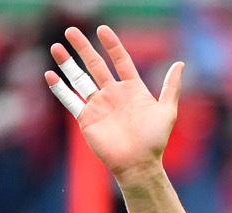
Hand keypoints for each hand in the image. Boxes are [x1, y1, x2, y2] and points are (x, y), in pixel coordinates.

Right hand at [44, 25, 183, 179]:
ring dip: (67, 63)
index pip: (120, 61)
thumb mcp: (167, 111)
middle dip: (84, 48)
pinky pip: (70, 100)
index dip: (112, 45)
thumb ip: (171, 87)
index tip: (102, 29)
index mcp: (133, 90)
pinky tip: (50, 74)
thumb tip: (180, 63)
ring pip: (79, 79)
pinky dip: (59, 88)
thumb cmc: (155, 140)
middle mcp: (114, 94)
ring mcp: (98, 105)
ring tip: (56, 47)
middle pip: (95, 65)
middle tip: (71, 30)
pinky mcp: (86, 118)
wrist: (138, 163)